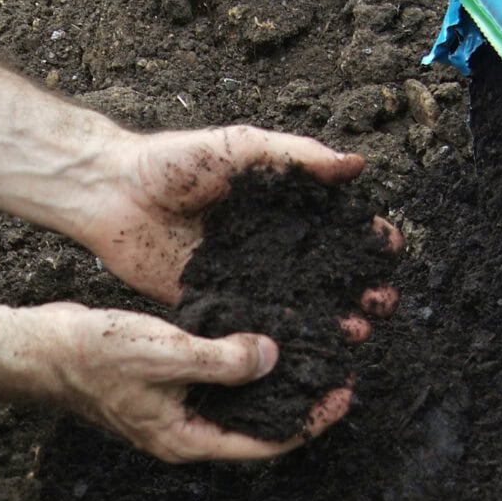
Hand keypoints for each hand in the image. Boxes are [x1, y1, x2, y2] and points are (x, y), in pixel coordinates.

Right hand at [26, 302, 351, 461]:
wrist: (40, 348)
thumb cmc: (94, 357)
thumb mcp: (167, 355)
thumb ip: (222, 360)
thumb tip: (273, 357)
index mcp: (188, 440)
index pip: (265, 443)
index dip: (309, 422)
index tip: (343, 394)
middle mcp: (186, 429)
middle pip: (258, 422)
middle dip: (298, 399)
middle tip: (337, 368)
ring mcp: (175, 406)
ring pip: (239, 397)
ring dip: (273, 376)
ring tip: (311, 348)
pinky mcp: (167, 379)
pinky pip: (217, 374)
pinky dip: (243, 358)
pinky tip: (262, 331)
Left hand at [79, 125, 401, 321]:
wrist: (112, 193)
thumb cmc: (174, 161)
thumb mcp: (240, 147)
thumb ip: (297, 155)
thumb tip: (356, 165)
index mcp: (279, 206)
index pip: (336, 223)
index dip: (366, 236)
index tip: (390, 248)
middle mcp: (268, 245)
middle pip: (326, 272)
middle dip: (360, 287)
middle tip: (381, 303)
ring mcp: (245, 278)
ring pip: (298, 306)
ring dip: (331, 320)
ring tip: (358, 332)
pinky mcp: (215, 304)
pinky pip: (254, 327)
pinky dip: (282, 343)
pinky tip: (307, 353)